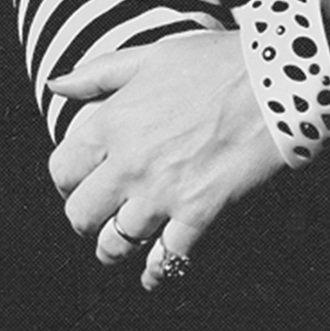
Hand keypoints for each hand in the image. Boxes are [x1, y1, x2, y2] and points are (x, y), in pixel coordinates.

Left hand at [47, 30, 282, 287]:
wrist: (274, 82)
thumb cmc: (214, 63)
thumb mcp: (150, 55)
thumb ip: (97, 74)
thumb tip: (55, 84)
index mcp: (112, 122)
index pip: (62, 169)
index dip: (66, 181)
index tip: (78, 182)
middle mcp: (129, 163)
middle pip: (81, 214)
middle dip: (86, 218)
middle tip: (99, 215)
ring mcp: (163, 193)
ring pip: (116, 244)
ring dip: (116, 247)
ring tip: (122, 244)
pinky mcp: (199, 214)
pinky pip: (166, 260)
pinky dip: (157, 272)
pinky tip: (154, 274)